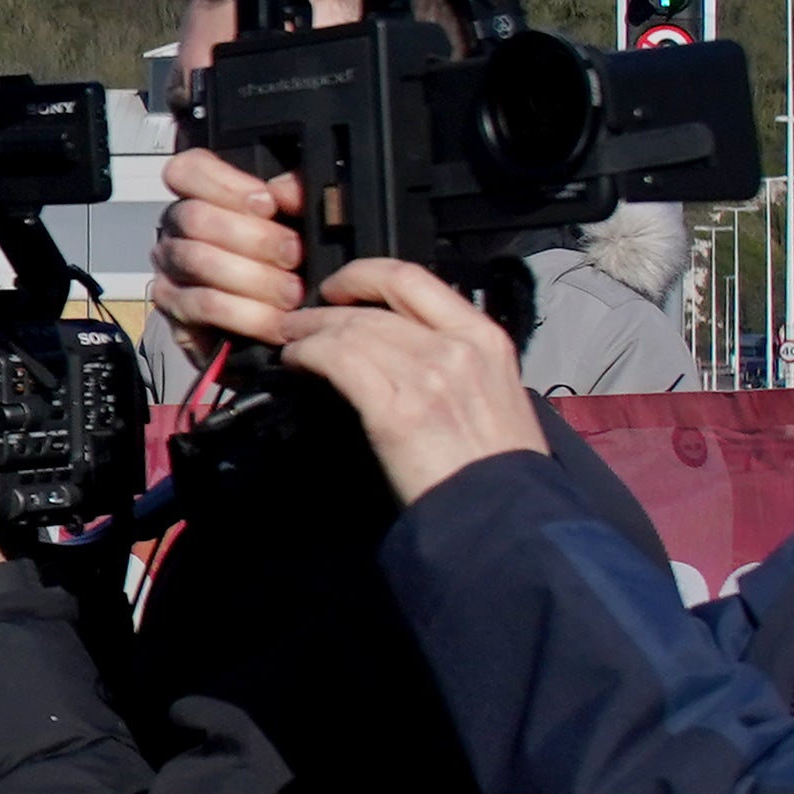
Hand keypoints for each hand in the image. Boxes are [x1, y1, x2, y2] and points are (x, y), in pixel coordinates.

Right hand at [151, 146, 312, 354]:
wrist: (279, 328)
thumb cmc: (285, 267)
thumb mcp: (298, 223)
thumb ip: (296, 196)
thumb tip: (286, 191)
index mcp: (202, 198)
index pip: (187, 170)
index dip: (225, 183)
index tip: (267, 204)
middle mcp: (176, 229)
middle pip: (195, 217)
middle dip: (254, 238)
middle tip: (293, 256)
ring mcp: (169, 269)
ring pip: (198, 261)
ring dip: (253, 279)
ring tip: (292, 294)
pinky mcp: (173, 310)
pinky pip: (202, 305)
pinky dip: (245, 313)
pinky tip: (275, 321)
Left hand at [272, 258, 549, 503]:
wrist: (504, 518)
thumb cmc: (495, 467)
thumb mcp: (492, 393)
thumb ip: (452, 359)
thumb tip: (397, 347)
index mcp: (485, 338)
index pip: (412, 277)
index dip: (363, 275)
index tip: (339, 288)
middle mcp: (457, 347)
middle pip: (372, 304)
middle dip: (324, 307)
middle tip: (297, 320)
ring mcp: (427, 375)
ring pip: (348, 328)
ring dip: (307, 332)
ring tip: (289, 342)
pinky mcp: (397, 410)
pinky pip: (337, 360)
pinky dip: (306, 355)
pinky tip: (295, 364)